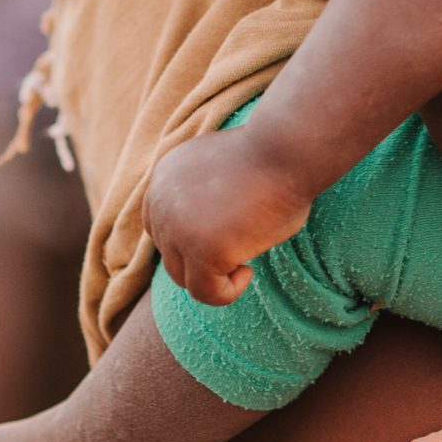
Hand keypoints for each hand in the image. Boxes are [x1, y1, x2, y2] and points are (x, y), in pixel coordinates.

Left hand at [145, 122, 314, 305]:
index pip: (158, 225)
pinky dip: (227, 292)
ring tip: (246, 263)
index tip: (226, 236)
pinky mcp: (200, 250)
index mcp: (164, 177)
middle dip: (203, 260)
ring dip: (215, 277)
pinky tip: (248, 271)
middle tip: (239, 250)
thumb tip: (207, 232)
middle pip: (169, 254)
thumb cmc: (268, 159)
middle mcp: (160, 201)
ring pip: (183, 277)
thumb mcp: (219, 173)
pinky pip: (205, 293)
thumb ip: (199, 200)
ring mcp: (177, 227)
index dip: (189, 241)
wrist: (284, 149)